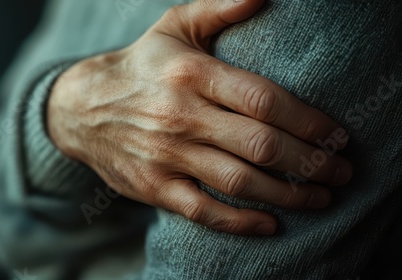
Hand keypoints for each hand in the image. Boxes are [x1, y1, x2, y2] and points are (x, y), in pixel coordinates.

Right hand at [47, 0, 352, 234]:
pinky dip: (240, 222)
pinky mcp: (154, 186)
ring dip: (288, 195)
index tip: (336, 135)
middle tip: (341, 171)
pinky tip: (270, 225)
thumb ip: (221, 8)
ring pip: (239, 181)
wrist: (82, 108)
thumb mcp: (175, 26)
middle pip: (260, 144)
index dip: (308, 121)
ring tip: (320, 197)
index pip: (264, 100)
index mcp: (192, 75)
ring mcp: (166, 155)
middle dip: (310, 162)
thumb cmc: (141, 65)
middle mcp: (181, 116)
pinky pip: (203, 210)